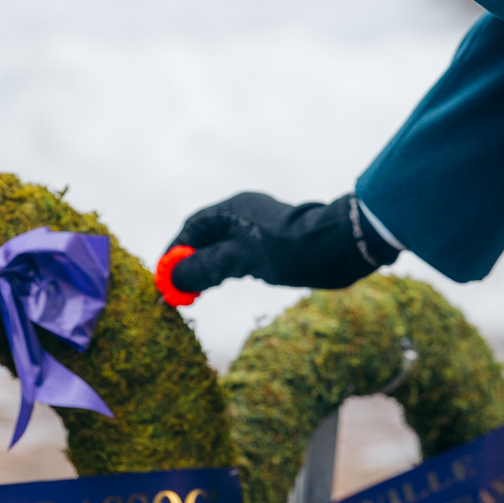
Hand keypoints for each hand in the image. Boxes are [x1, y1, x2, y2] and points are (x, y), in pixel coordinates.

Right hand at [159, 192, 396, 299]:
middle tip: (176, 291)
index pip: (192, 228)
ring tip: (194, 293)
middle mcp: (244, 214)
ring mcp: (259, 227)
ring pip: (223, 247)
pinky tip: (223, 283)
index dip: (175, 252)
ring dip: (206, 268)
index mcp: (233, 209)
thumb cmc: (290, 250)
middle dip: (188, 262)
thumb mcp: (240, 261)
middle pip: (206, 237)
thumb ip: (205, 268)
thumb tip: (173, 278)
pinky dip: (225, 269)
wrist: (340, 247)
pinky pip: (239, 254)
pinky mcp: (272, 242)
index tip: (163, 278)